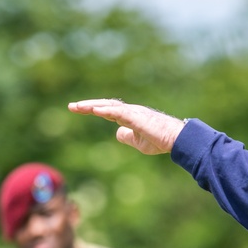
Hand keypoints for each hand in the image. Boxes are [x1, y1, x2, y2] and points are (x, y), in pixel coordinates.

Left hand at [67, 99, 185, 154]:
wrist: (176, 140)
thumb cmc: (160, 140)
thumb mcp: (138, 142)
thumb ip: (127, 137)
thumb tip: (117, 133)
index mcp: (129, 117)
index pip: (107, 110)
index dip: (92, 109)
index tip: (77, 109)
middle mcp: (130, 111)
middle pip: (105, 105)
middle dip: (87, 105)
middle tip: (71, 106)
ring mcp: (134, 112)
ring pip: (109, 106)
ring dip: (93, 106)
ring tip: (78, 107)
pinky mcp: (138, 117)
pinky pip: (119, 112)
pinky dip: (106, 110)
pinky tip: (95, 110)